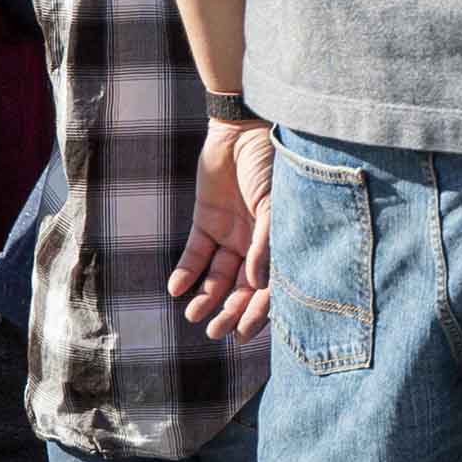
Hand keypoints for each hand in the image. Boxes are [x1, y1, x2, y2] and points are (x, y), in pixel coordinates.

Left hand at [168, 118, 275, 338]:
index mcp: (284, 239)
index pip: (274, 284)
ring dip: (208, 298)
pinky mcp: (207, 221)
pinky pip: (196, 254)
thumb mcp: (275, 203)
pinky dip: (187, 272)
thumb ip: (267, 241)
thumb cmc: (272, 163)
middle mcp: (259, 241)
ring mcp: (234, 232)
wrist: (242, 128)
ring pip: (220, 275)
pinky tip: (177, 289)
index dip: (260, 311)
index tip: (243, 333)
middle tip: (216, 333)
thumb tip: (259, 283)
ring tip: (194, 317)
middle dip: (232, 311)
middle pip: (245, 286)